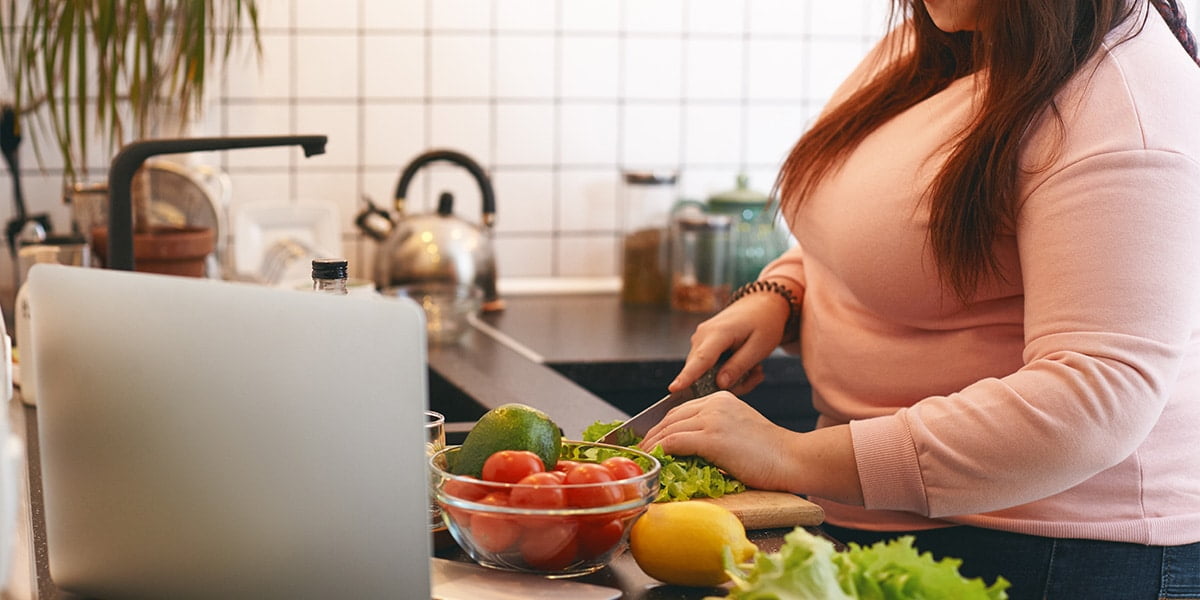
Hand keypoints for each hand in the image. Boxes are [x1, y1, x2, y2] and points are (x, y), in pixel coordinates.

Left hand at [638, 392, 793, 490]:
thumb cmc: (770, 452)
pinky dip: (660, 452)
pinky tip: (656, 461)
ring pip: (669, 429)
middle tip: (641, 451)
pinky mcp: (712, 438)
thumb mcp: (738, 429)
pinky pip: (674, 442)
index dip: (662, 426)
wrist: (792, 459)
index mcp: (721, 398)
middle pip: (671, 418)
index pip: (681, 410)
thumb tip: (687, 445)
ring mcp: (712, 419)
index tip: (651, 440)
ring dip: (652, 446)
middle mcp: (715, 403)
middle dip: (652, 435)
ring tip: (644, 459)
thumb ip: (715, 429)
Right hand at [669, 292, 790, 393]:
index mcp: (718, 332)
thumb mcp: (759, 347)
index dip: (687, 376)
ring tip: (754, 368)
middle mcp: (702, 335)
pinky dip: (726, 371)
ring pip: (705, 373)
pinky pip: (707, 367)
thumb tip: (720, 384)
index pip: (701, 359)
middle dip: (727, 383)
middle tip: (756, 375)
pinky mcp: (701, 344)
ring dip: (730, 377)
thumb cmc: (764, 323)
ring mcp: (699, 339)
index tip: (673, 388)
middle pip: (702, 373)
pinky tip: (746, 365)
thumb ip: (739, 366)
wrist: (760, 305)